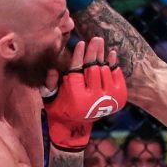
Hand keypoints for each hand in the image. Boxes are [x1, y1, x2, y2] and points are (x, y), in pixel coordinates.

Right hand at [45, 37, 125, 151]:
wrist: (75, 127)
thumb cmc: (59, 107)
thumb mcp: (49, 96)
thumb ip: (50, 83)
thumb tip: (53, 70)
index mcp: (75, 96)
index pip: (77, 70)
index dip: (79, 56)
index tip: (80, 43)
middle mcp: (92, 99)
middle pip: (93, 68)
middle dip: (94, 52)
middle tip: (95, 39)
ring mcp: (106, 99)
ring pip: (105, 71)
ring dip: (102, 56)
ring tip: (100, 43)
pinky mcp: (116, 99)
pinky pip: (117, 78)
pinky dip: (114, 65)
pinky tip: (111, 54)